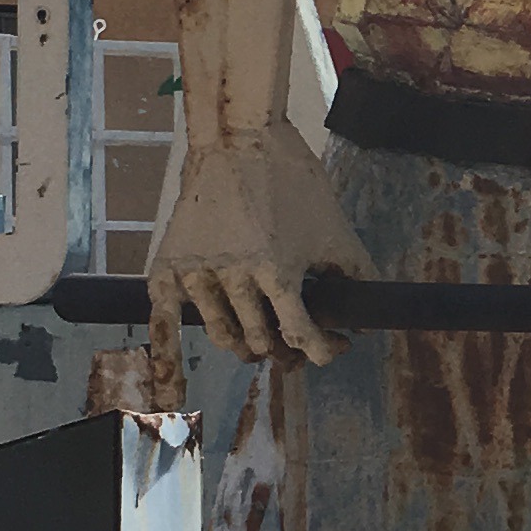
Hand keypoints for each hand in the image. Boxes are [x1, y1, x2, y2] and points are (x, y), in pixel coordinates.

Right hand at [147, 119, 374, 367]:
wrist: (237, 138)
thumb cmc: (293, 181)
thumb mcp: (334, 228)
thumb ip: (355, 275)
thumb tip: (366, 318)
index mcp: (278, 271)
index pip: (301, 336)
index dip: (325, 350)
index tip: (337, 344)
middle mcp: (234, 279)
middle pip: (262, 343)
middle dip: (287, 350)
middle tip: (297, 342)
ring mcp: (198, 275)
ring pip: (225, 338)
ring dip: (249, 347)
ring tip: (263, 338)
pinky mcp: (169, 268)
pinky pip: (164, 324)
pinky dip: (168, 360)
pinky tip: (171, 391)